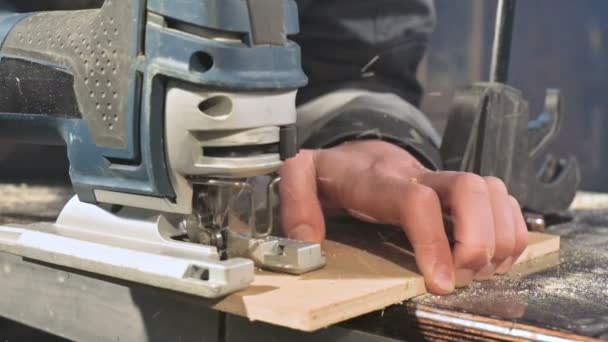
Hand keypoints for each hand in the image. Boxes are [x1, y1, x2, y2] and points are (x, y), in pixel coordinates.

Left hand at [279, 140, 527, 293]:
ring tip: (483, 269)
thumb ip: (295, 201)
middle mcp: (420, 176)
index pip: (417, 201)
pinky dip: (512, 228)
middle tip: (468, 274)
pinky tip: (499, 253)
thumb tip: (308, 239)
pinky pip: (502, 199)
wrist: (362, 152)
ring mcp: (445, 181)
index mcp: (380, 180)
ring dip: (501, 236)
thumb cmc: (337, 173)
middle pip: (471, 188)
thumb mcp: (301, 178)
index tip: (441, 282)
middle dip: (480, 238)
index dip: (434, 242)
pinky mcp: (462, 191)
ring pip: (493, 192)